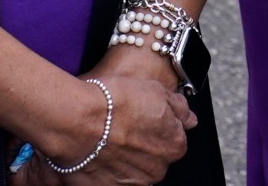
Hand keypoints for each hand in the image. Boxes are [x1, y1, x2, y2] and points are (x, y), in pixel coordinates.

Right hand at [29, 73, 193, 184]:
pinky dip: (105, 173)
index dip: (154, 130)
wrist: (78, 121)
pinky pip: (110, 182)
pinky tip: (94, 157)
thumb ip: (178, 108)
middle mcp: (156, 169)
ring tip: (104, 144)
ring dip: (123, 162)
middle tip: (120, 132)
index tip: (140, 123)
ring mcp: (132, 183)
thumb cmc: (114, 103)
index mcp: (173, 145)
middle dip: (140, 148)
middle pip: (152, 160)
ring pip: (132, 173)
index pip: (172, 141)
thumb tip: (189, 117)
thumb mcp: (156, 91)